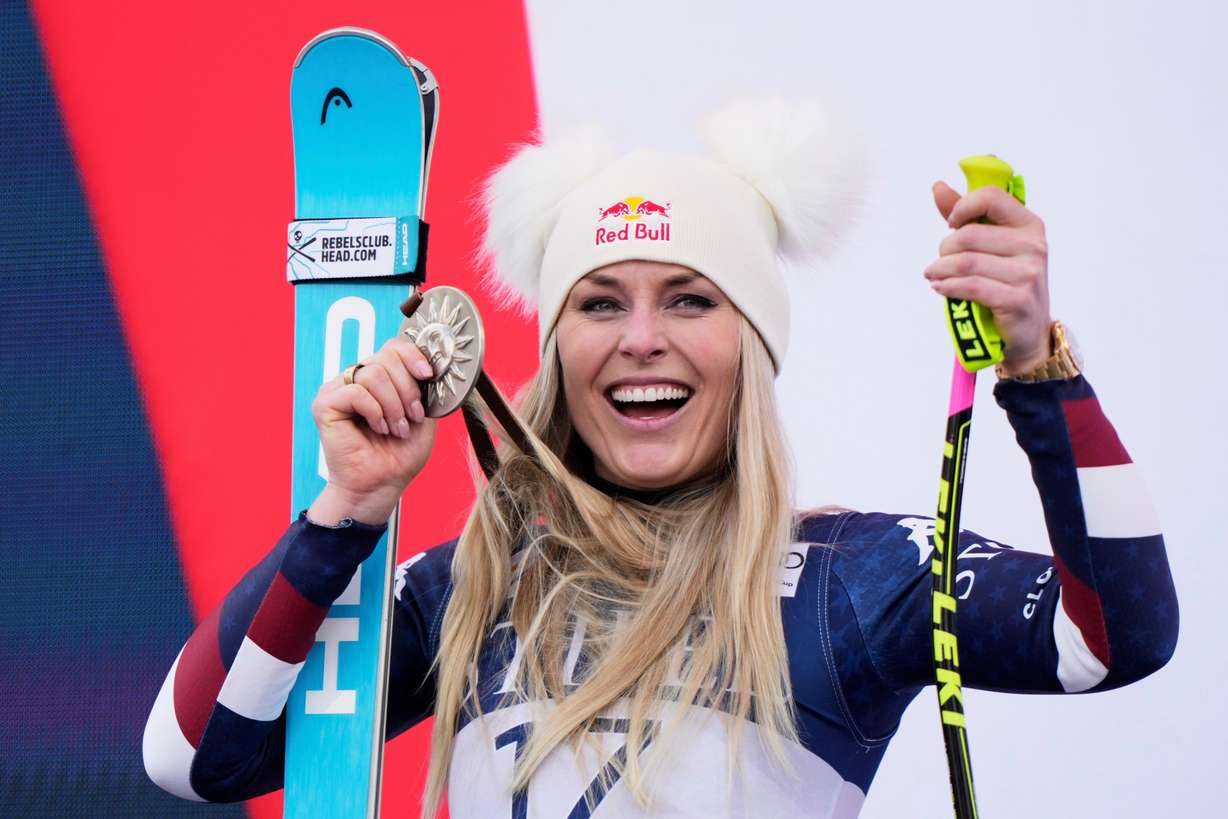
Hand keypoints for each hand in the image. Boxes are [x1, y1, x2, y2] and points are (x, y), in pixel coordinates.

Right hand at [308, 333, 437, 524]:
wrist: (382, 486)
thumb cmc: (400, 455)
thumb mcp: (422, 415)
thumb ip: (423, 387)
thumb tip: (430, 364)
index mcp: (378, 378)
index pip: (393, 347)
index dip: (413, 356)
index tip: (428, 375)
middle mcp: (355, 379)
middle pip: (386, 357)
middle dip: (407, 389)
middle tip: (411, 418)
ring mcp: (337, 389)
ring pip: (373, 373)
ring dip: (393, 404)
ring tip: (396, 429)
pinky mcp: (325, 404)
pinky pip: (357, 391)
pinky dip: (375, 411)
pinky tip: (379, 428)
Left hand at [924, 181, 1052, 374]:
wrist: (1027, 333)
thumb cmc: (1005, 283)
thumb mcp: (991, 246)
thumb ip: (966, 216)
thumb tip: (938, 186)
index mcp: (1029, 224)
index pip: (990, 197)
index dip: (961, 208)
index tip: (951, 224)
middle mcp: (1034, 245)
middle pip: (968, 235)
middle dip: (945, 249)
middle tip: (940, 262)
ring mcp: (1028, 273)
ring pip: (965, 262)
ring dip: (939, 270)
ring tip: (933, 276)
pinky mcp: (1018, 300)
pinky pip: (971, 287)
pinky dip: (948, 287)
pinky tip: (940, 288)